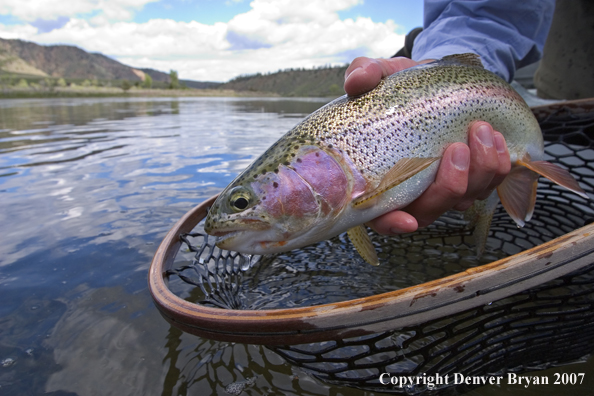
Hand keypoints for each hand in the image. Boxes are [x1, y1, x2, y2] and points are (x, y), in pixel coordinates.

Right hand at [344, 57, 510, 233]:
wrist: (435, 82)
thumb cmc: (399, 88)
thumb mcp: (379, 75)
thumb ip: (363, 74)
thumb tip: (357, 81)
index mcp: (379, 178)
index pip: (378, 215)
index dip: (391, 224)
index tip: (406, 220)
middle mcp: (411, 191)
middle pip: (429, 211)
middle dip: (450, 186)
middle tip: (458, 148)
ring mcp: (441, 188)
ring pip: (463, 200)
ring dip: (480, 172)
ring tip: (482, 131)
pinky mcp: (469, 179)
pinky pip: (488, 185)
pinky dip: (497, 166)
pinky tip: (494, 137)